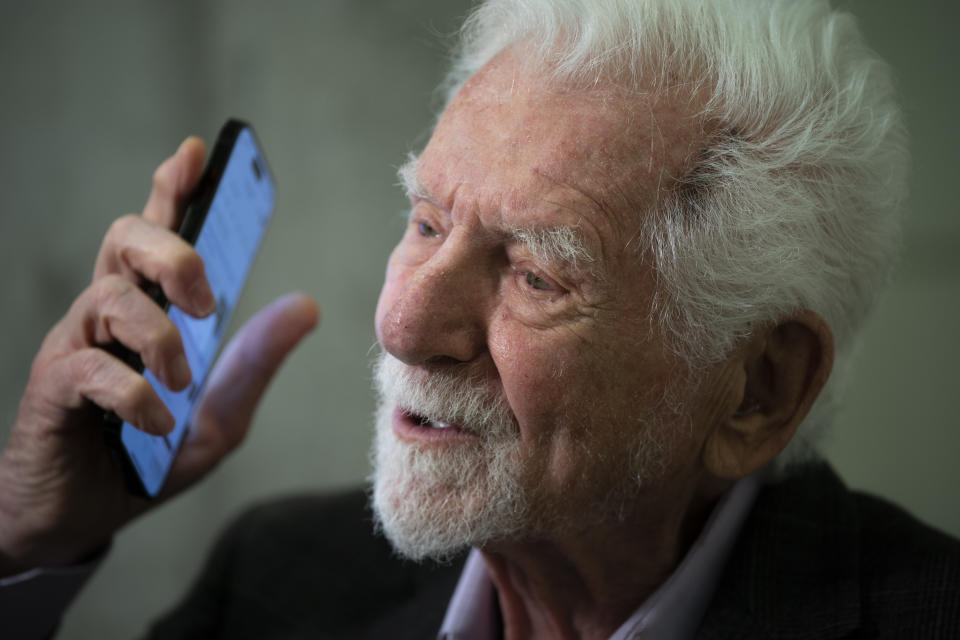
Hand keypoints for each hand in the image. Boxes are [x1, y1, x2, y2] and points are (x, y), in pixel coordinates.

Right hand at [0, 138, 318, 575]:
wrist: (81, 516)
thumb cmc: (143, 458)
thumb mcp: (217, 415)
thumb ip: (254, 363)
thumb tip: (307, 305)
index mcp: (144, 314)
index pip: (152, 234)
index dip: (172, 189)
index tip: (198, 153)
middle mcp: (104, 318)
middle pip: (125, 240)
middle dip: (174, 254)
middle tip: (208, 302)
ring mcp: (74, 349)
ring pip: (109, 296)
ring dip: (159, 335)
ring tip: (180, 379)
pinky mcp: (51, 391)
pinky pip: (91, 370)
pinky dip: (136, 396)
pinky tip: (157, 425)